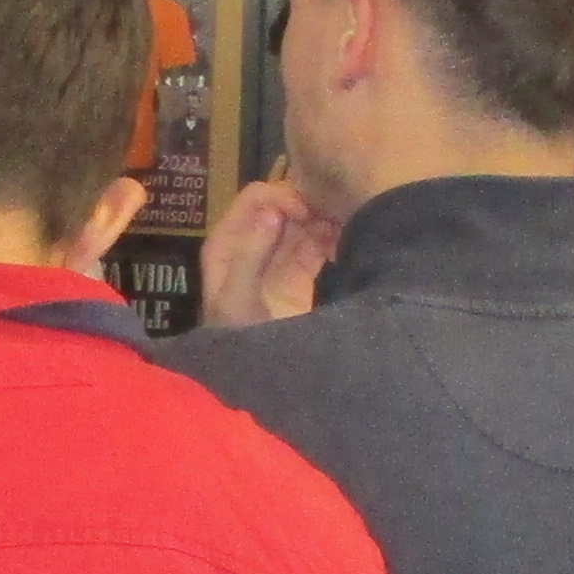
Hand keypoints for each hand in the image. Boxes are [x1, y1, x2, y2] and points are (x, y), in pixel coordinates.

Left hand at [200, 176, 337, 325]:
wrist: (256, 375)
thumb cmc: (237, 338)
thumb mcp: (237, 299)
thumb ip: (251, 254)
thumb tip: (273, 212)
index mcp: (228, 242)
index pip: (255, 198)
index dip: (282, 197)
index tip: (308, 213)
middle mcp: (252, 243)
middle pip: (282, 206)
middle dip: (307, 207)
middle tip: (335, 218)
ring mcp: (277, 258)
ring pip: (302, 223)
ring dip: (323, 221)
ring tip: (345, 230)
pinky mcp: (299, 275)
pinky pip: (316, 245)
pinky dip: (331, 239)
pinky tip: (345, 244)